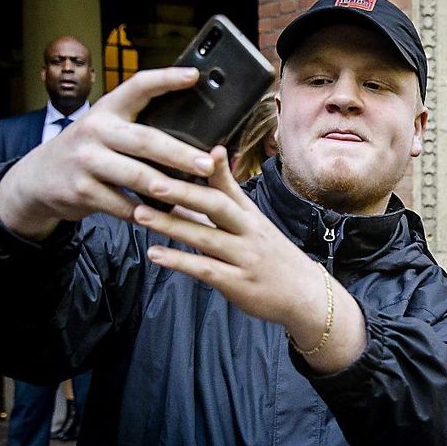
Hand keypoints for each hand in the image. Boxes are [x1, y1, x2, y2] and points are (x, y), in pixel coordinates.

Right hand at [0, 68, 215, 239]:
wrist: (37, 179)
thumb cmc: (87, 152)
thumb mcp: (104, 129)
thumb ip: (136, 127)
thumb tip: (192, 133)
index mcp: (107, 109)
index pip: (137, 86)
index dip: (165, 79)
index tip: (193, 75)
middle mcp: (95, 130)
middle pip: (145, 140)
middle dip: (180, 154)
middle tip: (207, 164)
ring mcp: (86, 161)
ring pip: (136, 176)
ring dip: (169, 189)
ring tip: (195, 195)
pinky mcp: (82, 191)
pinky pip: (123, 205)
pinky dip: (147, 214)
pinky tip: (168, 217)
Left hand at [131, 146, 367, 373]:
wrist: (306, 295)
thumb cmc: (274, 257)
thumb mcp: (256, 224)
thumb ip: (229, 197)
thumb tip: (210, 161)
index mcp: (251, 216)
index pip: (227, 187)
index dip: (207, 169)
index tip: (179, 151)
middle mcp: (249, 232)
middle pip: (216, 207)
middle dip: (183, 193)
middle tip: (150, 181)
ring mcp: (245, 258)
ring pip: (206, 238)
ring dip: (171, 226)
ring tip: (139, 214)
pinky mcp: (239, 284)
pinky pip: (206, 270)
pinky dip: (180, 262)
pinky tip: (155, 255)